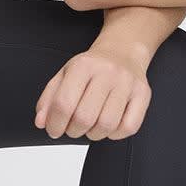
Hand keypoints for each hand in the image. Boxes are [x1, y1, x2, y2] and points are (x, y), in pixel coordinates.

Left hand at [34, 45, 151, 140]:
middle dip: (73, 131)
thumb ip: (49, 99)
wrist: (123, 51)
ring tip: (90, 126)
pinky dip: (114, 134)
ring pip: (106, 125)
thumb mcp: (64, 75)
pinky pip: (128, 127)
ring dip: (93, 134)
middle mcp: (107, 72)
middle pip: (84, 117)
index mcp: (83, 66)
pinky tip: (108, 126)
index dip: (54, 124)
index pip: (63, 104)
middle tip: (72, 128)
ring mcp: (127, 83)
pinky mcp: (143, 94)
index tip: (54, 130)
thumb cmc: (91, 68)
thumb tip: (42, 123)